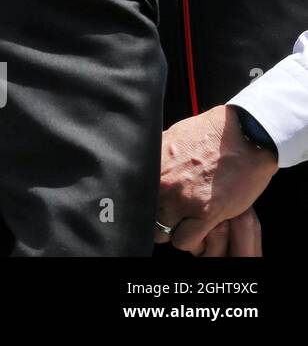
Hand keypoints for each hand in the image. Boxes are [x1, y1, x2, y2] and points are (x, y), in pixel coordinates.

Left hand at [156, 105, 276, 253]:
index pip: (131, 197)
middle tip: (174, 214)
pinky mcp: (205, 212)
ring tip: (188, 222)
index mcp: (151, 166)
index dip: (143, 205)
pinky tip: (201, 228)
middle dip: (158, 219)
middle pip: (145, 218)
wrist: (244, 135)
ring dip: (175, 231)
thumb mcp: (171, 137)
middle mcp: (161, 184)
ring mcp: (181, 200)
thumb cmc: (210, 133)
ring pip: (162, 235)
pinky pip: (184, 241)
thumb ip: (156, 158)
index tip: (152, 206)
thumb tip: (145, 167)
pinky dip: (192, 240)